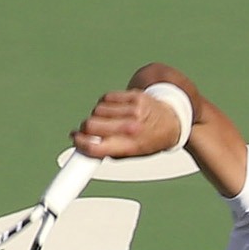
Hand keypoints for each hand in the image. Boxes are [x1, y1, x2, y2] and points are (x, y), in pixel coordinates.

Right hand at [70, 88, 189, 159]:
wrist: (174, 121)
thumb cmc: (150, 139)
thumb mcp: (133, 154)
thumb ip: (109, 150)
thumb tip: (83, 144)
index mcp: (130, 147)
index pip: (95, 147)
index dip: (80, 143)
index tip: (75, 140)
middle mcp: (132, 128)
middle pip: (91, 125)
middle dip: (85, 128)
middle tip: (89, 130)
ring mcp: (134, 110)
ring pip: (97, 110)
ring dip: (97, 115)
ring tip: (108, 120)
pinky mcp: (134, 95)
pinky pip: (106, 98)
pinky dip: (105, 103)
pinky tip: (113, 109)